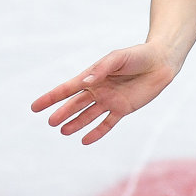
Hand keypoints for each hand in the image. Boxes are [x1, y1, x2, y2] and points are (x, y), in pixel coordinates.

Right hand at [30, 43, 180, 144]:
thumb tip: (85, 84)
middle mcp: (98, 89)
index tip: (35, 107)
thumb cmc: (138, 55)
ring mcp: (110, 100)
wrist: (161, 62)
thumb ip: (101, 70)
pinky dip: (96, 132)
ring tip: (63, 131)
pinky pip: (107, 123)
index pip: (67, 89)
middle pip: (75, 104)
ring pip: (88, 115)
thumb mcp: (118, 58)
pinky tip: (85, 140)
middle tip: (50, 122)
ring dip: (76, 123)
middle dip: (62, 113)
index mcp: (93, 76)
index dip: (51, 98)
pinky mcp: (123, 109)